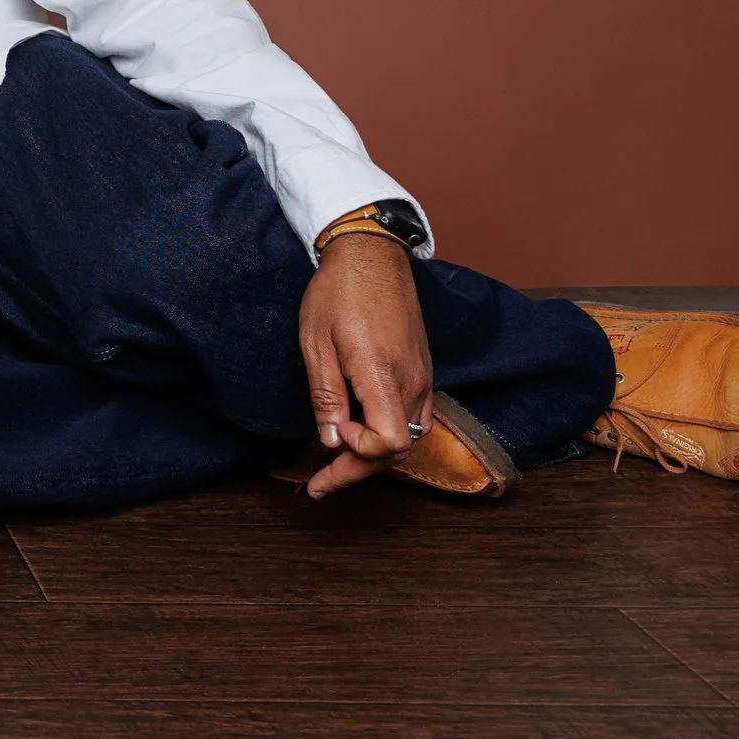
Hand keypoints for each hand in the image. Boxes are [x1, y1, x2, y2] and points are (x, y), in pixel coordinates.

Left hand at [297, 231, 434, 497]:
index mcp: (383, 376)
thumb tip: (330, 441)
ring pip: (409, 436)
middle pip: (398, 449)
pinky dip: (388, 434)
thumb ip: (326, 397)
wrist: (372, 255)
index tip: (330, 437)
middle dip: (358, 470)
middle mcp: (412, 382)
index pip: (389, 444)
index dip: (358, 453)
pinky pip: (413, 416)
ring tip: (336, 461)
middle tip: (320, 482)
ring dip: (375, 455)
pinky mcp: (423, 370)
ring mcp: (422, 377)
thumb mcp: (316, 344)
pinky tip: (361, 432)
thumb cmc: (338, 294)